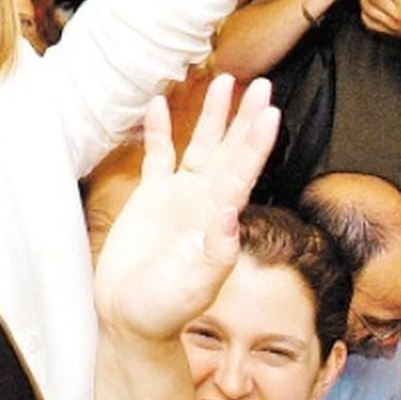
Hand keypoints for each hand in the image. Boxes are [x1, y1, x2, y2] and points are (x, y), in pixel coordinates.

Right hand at [93, 75, 278, 342]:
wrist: (130, 318)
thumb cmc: (164, 308)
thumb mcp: (194, 284)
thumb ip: (214, 250)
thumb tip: (231, 216)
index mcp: (219, 219)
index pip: (243, 172)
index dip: (256, 142)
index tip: (270, 112)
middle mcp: (204, 201)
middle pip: (230, 150)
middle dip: (245, 117)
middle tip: (263, 83)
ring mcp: (177, 197)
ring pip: (200, 146)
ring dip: (212, 116)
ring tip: (224, 81)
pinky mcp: (149, 199)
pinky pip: (158, 157)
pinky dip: (158, 132)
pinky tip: (158, 105)